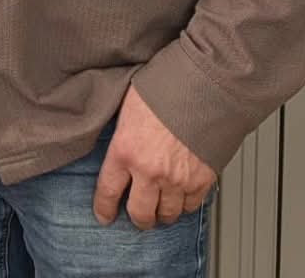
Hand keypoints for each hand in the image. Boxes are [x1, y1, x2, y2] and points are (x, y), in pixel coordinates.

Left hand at [93, 86, 216, 228]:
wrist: (201, 87)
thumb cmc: (163, 89)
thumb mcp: (126, 109)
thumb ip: (122, 135)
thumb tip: (119, 146)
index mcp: (124, 150)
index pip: (108, 191)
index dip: (104, 208)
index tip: (103, 215)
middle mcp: (150, 171)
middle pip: (140, 213)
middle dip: (137, 218)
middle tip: (136, 215)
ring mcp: (177, 179)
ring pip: (168, 214)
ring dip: (163, 213)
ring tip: (160, 208)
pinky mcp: (201, 181)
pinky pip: (191, 207)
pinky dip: (185, 205)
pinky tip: (180, 197)